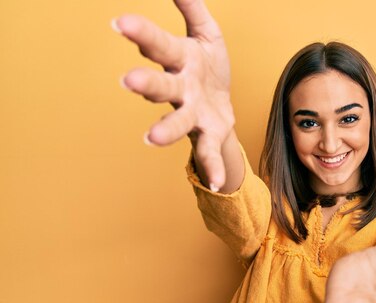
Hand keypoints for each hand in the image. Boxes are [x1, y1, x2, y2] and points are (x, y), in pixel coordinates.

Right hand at [114, 0, 232, 188]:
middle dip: (147, 83)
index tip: (120, 23)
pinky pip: (209, 151)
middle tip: (129, 81)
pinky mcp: (210, 133)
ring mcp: (194, 113)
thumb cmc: (208, 67)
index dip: (141, 34)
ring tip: (151, 138)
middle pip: (162, 85)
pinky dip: (211, 166)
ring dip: (166, 129)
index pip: (158, 45)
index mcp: (180, 60)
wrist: (223, 102)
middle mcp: (181, 89)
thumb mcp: (207, 34)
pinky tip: (214, 182)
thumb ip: (194, 10)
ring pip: (178, 121)